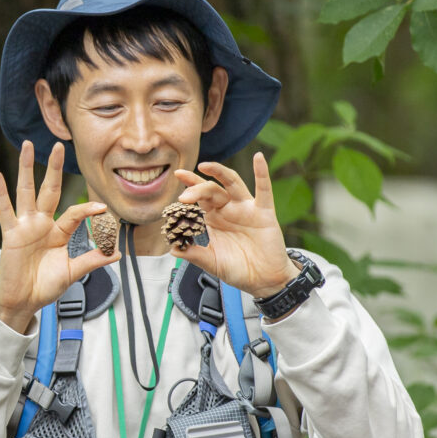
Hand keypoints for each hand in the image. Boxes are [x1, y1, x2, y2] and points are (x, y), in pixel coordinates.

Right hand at [0, 141, 116, 332]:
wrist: (22, 301)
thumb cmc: (45, 286)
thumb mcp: (72, 272)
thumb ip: (92, 261)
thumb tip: (117, 253)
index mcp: (58, 232)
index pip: (74, 214)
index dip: (87, 209)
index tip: (102, 208)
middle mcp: (41, 224)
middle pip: (49, 190)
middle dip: (54, 168)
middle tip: (58, 146)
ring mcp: (25, 226)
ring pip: (26, 191)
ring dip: (25, 168)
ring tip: (26, 146)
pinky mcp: (10, 234)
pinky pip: (6, 210)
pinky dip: (0, 192)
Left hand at [172, 152, 299, 299]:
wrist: (263, 280)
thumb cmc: (238, 269)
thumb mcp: (212, 263)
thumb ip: (194, 255)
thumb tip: (173, 249)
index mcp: (214, 218)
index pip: (199, 198)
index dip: (189, 187)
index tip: (177, 175)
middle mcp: (229, 209)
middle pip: (212, 190)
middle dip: (197, 189)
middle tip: (184, 197)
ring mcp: (246, 208)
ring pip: (233, 184)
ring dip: (220, 172)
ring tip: (206, 165)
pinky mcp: (264, 212)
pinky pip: (264, 190)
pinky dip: (262, 173)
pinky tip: (258, 158)